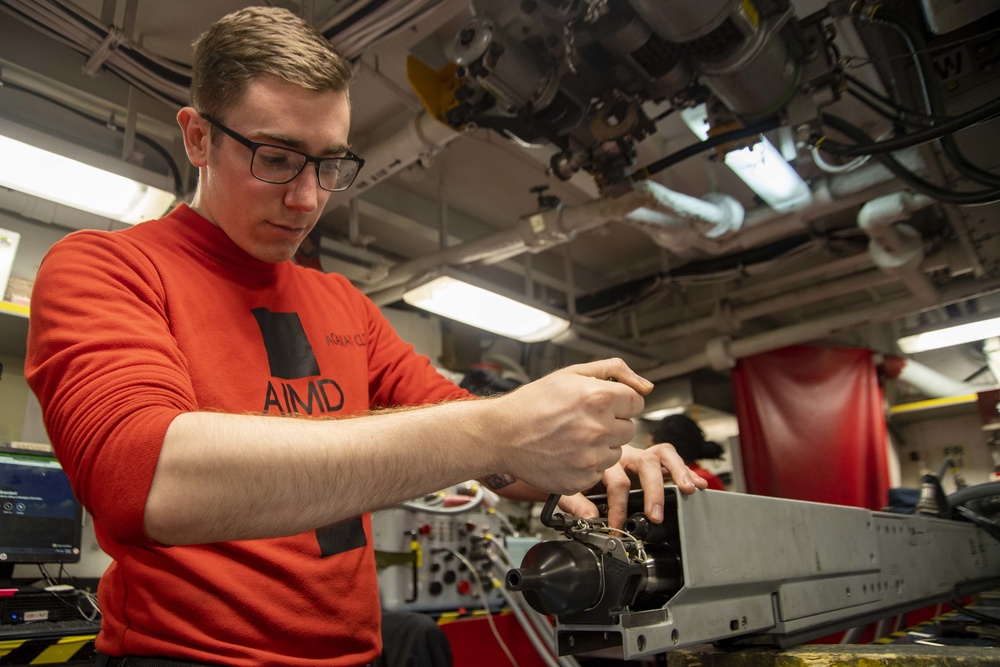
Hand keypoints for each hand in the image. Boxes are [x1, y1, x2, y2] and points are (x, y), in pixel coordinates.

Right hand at [492, 358, 650, 495]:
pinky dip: (587, 464)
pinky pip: (599, 472)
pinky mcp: (581, 479)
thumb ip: (615, 371)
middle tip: (581, 421)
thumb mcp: (572, 373)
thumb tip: (646, 386)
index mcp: (599, 397)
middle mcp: (599, 429)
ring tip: (572, 437)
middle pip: (629, 428)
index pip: (637, 402)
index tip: (601, 404)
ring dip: (601, 445)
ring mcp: (590, 458)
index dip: (619, 402)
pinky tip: (566, 453)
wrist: (502, 434)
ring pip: (616, 452)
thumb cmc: (534, 403)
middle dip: (611, 424)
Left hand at [557, 443, 708, 528]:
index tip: (620, 527)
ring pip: (662, 455)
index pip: (618, 483)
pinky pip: (670, 458)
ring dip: (677, 472)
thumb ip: (576, 502)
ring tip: (688, 489)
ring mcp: (640, 454)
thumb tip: (589, 517)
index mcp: (605, 460)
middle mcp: (626, 454)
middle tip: (656, 514)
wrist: (575, 448)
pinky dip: (686, 470)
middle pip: (645, 465)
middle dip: (653, 492)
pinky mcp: (652, 457)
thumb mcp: (569, 485)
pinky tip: (697, 483)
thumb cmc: (576, 469)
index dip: (619, 508)